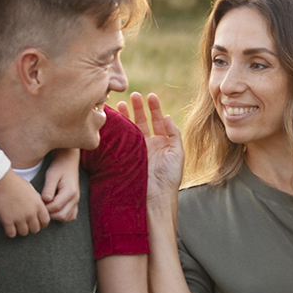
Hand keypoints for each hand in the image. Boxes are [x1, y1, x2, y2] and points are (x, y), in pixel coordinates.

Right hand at [0, 168, 50, 236]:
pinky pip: (11, 234)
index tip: (35, 221)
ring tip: (15, 224)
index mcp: (38, 204)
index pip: (45, 221)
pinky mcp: (7, 221)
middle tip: (24, 223)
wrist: (0, 180)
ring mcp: (19, 218)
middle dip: (30, 227)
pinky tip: (7, 225)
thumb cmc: (15, 182)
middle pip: (35, 229)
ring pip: (24, 233)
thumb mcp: (31, 190)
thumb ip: (36, 201)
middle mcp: (31, 213)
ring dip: (20, 230)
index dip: (41, 223)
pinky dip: (10, 231)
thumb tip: (38, 208)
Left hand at [41, 150, 81, 221]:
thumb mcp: (51, 175)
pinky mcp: (75, 203)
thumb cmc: (59, 168)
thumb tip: (45, 200)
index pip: (56, 207)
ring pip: (66, 218)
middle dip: (49, 213)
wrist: (68, 163)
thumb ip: (49, 188)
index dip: (45, 208)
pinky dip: (62, 216)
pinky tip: (54, 209)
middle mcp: (75, 198)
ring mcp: (76, 202)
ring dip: (55, 216)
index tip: (37, 202)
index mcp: (70, 192)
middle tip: (41, 206)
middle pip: (62, 215)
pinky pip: (70, 216)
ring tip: (47, 206)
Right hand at [128, 92, 183, 207]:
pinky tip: (114, 120)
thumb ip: (174, 134)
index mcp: (162, 143)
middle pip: (142, 121)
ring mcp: (136, 150)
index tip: (150, 96)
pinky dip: (118, 129)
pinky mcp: (125, 156)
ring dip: (126, 115)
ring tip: (120, 103)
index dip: (154, 108)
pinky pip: (121, 140)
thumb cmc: (169, 178)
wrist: (155, 197)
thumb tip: (168, 117)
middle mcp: (148, 144)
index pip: (157, 121)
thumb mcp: (178, 154)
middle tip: (132, 95)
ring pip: (130, 128)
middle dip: (137, 108)